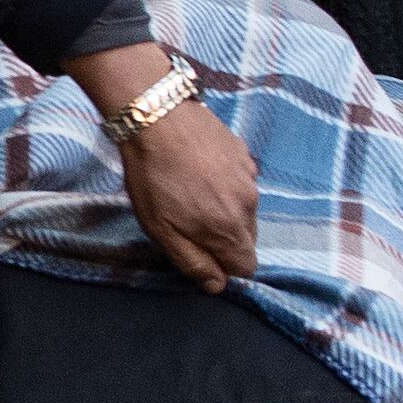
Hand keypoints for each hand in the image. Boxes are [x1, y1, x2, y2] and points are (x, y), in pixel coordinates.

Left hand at [63, 40, 261, 286]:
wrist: (157, 115)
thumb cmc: (152, 176)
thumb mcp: (162, 230)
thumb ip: (193, 262)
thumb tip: (217, 286)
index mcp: (229, 229)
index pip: (246, 267)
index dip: (224, 266)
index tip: (201, 253)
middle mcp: (249, 205)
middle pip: (247, 239)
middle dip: (223, 239)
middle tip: (188, 221)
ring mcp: (249, 176)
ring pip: (245, 210)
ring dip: (224, 210)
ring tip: (190, 192)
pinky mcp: (244, 154)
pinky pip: (241, 182)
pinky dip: (225, 183)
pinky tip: (199, 170)